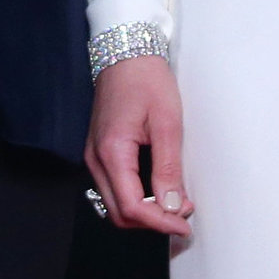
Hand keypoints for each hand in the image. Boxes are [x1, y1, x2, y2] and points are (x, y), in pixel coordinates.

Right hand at [86, 54, 194, 236]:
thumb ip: (168, 168)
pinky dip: (135, 198)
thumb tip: (172, 206)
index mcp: (112, 152)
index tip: (184, 225)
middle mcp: (95, 159)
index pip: (132, 207)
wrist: (127, 54)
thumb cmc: (146, 80)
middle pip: (119, 213)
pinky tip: (157, 192)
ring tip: (174, 205)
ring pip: (115, 204)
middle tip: (182, 216)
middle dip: (152, 222)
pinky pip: (114, 188)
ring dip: (144, 213)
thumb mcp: (167, 122)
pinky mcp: (99, 153)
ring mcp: (94, 157)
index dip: (159, 223)